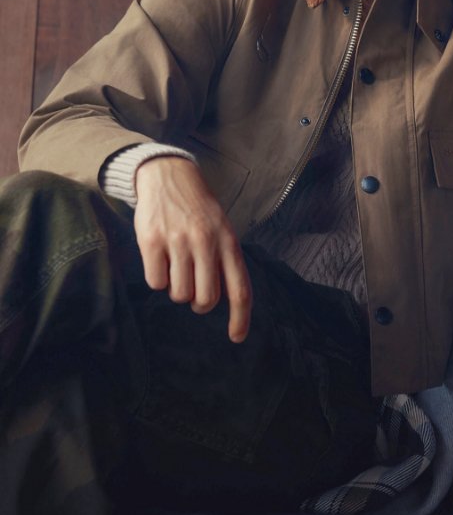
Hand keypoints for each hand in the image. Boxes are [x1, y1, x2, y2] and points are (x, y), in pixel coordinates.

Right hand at [133, 156, 251, 340]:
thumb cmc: (199, 210)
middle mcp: (206, 242)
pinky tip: (160, 260)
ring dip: (177, 290)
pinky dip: (157, 279)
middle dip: (199, 303)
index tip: (237, 337)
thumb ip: (226, 261)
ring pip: (179, 294)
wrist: (169, 176)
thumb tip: (229, 302)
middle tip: (193, 290)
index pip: (240, 289)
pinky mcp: (151, 241)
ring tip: (177, 268)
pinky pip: (155, 283)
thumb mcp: (223, 229)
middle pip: (206, 299)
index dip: (240, 318)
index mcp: (228, 242)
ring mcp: (178, 241)